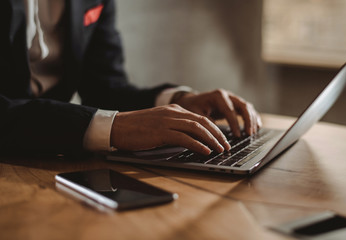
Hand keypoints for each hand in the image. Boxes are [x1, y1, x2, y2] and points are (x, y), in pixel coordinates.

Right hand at [110, 104, 230, 154]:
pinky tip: (205, 151)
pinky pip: (184, 138)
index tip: (222, 139)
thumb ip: (175, 127)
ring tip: (220, 150)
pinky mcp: (161, 132)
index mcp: (174, 110)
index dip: (214, 129)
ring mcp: (167, 121)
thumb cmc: (137, 127)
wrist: (117, 126)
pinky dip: (198, 145)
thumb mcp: (159, 122)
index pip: (200, 118)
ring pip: (197, 128)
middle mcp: (173, 113)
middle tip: (227, 145)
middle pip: (203, 122)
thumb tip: (190, 139)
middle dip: (218, 134)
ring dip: (211, 140)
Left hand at [173, 89, 261, 136]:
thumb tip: (215, 135)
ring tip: (253, 133)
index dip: (234, 123)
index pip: (230, 110)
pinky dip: (253, 118)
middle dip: (248, 120)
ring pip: (247, 107)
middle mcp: (227, 95)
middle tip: (249, 134)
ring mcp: (232, 99)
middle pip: (243, 106)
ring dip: (252, 120)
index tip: (237, 135)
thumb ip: (206, 122)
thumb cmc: (193, 107)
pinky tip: (257, 127)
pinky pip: (247, 110)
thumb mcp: (195, 114)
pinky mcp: (235, 104)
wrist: (192, 101)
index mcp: (218, 95)